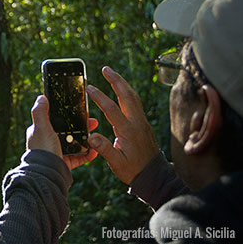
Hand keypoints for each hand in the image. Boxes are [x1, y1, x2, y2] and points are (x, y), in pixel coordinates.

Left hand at [26, 95, 98, 169]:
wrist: (46, 174)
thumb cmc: (42, 149)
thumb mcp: (41, 127)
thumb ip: (40, 112)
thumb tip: (41, 98)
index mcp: (40, 131)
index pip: (56, 119)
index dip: (69, 115)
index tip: (81, 111)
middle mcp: (48, 141)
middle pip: (68, 130)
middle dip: (82, 126)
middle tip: (94, 123)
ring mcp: (57, 152)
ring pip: (74, 143)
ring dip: (87, 140)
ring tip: (96, 137)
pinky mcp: (65, 163)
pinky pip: (78, 157)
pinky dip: (87, 154)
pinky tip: (96, 151)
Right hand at [86, 66, 159, 184]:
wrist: (154, 175)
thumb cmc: (134, 170)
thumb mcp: (117, 163)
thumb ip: (105, 149)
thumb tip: (91, 136)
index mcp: (128, 131)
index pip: (112, 109)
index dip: (99, 97)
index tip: (89, 88)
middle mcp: (137, 122)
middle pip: (127, 95)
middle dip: (116, 80)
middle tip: (105, 69)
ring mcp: (142, 121)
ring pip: (133, 96)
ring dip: (122, 83)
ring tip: (111, 74)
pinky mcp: (143, 123)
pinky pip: (135, 102)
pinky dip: (127, 92)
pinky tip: (121, 90)